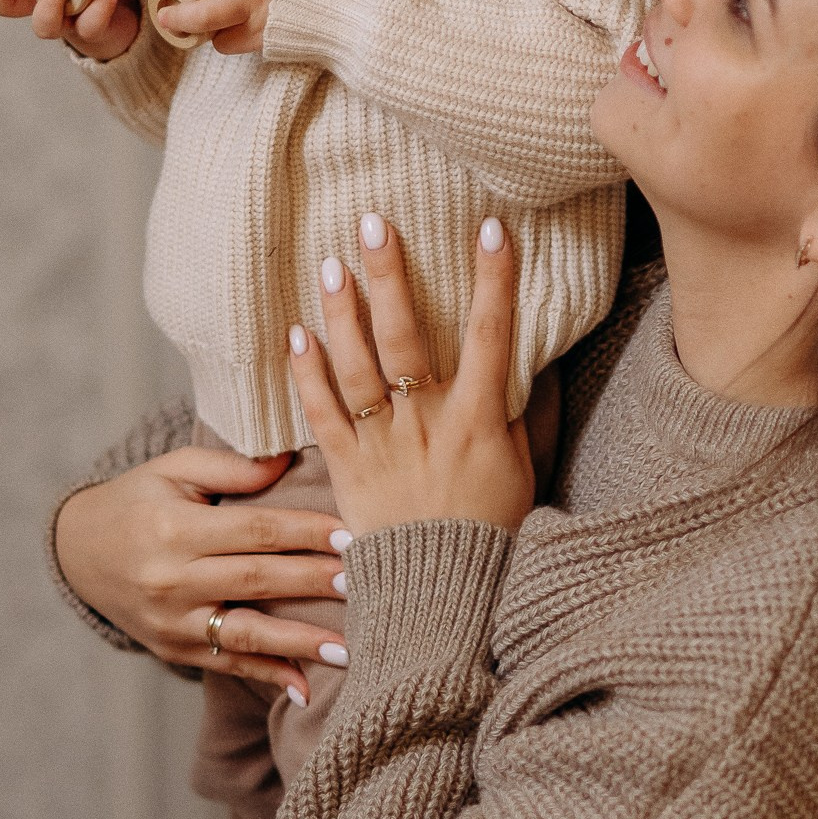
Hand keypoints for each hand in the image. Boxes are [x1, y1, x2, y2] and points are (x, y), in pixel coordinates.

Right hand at [53, 443, 348, 699]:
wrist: (80, 554)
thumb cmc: (139, 501)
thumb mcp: (173, 469)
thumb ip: (231, 467)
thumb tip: (289, 461)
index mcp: (174, 529)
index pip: (256, 531)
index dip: (305, 533)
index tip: (351, 533)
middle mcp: (171, 581)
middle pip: (258, 581)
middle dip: (315, 583)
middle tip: (368, 582)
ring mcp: (172, 622)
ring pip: (246, 634)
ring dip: (300, 643)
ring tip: (350, 650)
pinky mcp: (174, 650)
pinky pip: (228, 665)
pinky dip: (268, 677)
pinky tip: (305, 689)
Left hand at [290, 212, 533, 540]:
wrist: (444, 595)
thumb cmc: (490, 531)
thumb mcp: (520, 468)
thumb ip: (514, 414)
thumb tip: (521, 366)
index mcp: (477, 418)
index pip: (492, 334)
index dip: (495, 278)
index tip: (492, 228)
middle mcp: (427, 422)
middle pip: (406, 335)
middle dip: (391, 275)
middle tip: (374, 223)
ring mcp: (383, 443)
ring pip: (356, 366)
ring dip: (341, 312)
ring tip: (330, 266)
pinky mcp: (347, 468)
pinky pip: (321, 413)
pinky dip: (306, 373)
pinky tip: (296, 335)